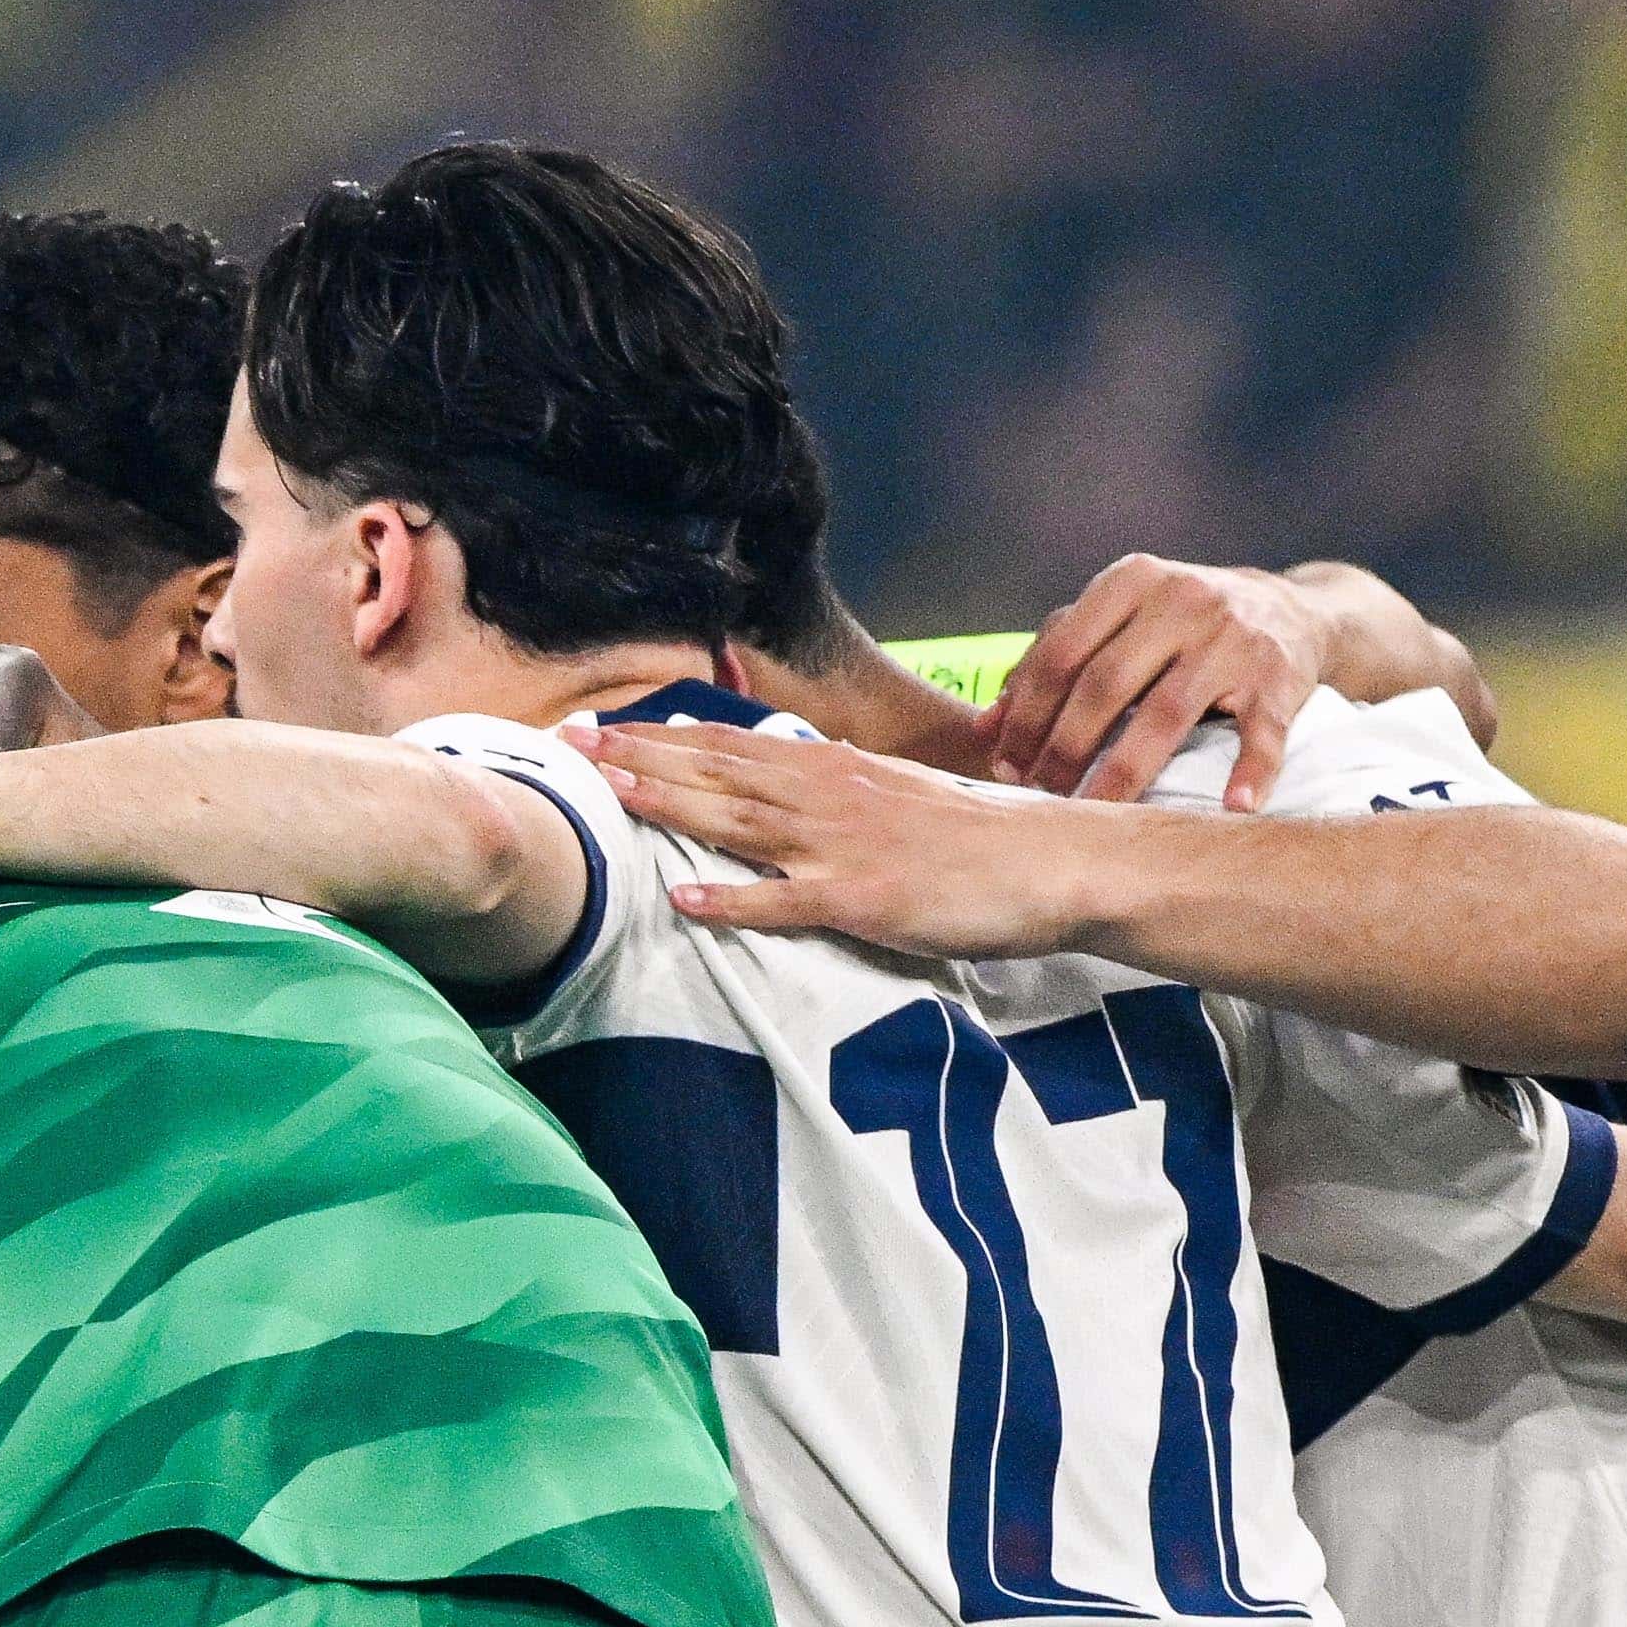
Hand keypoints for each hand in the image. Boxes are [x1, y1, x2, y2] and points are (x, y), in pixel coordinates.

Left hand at [581, 715, 1124, 962]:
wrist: (1055, 861)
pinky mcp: (865, 898)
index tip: (604, 725)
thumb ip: (837, 786)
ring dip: (670, 804)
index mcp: (836, 771)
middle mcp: (830, 797)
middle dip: (642, 755)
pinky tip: (684, 897)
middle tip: (572, 741)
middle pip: (720, 771)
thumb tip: (788, 771)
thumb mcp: (897, 794)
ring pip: (740, 820)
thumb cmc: (977, 837)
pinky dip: (734, 900)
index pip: (733, 745)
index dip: (664, 735)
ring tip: (607, 792)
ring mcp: (844, 846)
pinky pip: (787, 901)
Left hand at [980, 555, 1330, 811]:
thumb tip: (987, 725)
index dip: (1025, 717)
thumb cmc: (1177, 623)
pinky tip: (1232, 807)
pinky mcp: (1279, 677)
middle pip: (1105, 686)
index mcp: (1131, 580)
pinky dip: (1251, 770)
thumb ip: (1051, 658)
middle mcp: (1183, 601)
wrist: (1290, 609)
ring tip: (1094, 818)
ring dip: (1124, 774)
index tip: (1004, 767)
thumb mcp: (1117, 619)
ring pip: (1166, 715)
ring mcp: (1234, 638)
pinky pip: (1262, 731)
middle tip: (1040, 796)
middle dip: (1063, 750)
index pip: (1061, 654)